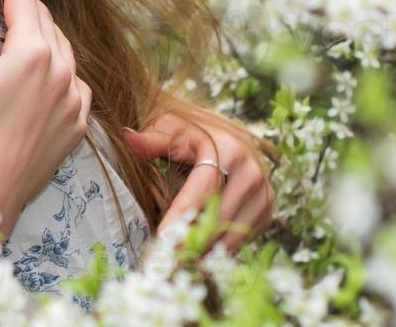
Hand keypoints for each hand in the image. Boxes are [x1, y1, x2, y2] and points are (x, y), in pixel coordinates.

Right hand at [0, 0, 90, 231]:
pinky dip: (56, 65)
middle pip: (44, 21)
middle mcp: (63, 75)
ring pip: (62, 50)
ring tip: (16, 21)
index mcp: (33, 55)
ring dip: (40, 30)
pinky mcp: (74, 128)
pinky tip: (41, 68)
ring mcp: (74, 104)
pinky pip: (73, 83)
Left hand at [124, 109, 274, 251]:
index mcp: (228, 150)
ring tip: (180, 265)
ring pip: (234, 232)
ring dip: (207, 251)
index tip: (163, 237)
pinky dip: (221, 250)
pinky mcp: (267, 210)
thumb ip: (152, 139)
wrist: (228, 135)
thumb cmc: (192, 134)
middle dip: (193, 240)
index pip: (203, 189)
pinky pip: (244, 237)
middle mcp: (251, 173)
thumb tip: (128, 137)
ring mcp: (263, 193)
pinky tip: (200, 259)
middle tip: (167, 260)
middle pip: (220, 216)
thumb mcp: (172, 129)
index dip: (182, 214)